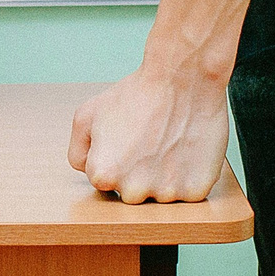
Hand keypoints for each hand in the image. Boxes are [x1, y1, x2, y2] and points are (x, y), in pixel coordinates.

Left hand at [66, 61, 230, 203]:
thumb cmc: (137, 95)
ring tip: (169, 144)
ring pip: (161, 195)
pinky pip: (189, 193)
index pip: (104, 180)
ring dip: (164, 176)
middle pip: (132, 193)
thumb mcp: (87, 115)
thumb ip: (78, 151)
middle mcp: (133, 191)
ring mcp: (166, 194)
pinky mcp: (196, 192)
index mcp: (103, 175)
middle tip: (149, 142)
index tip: (127, 140)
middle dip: (138, 173)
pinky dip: (189, 177)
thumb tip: (88, 171)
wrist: (183, 81)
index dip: (114, 157)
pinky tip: (186, 152)